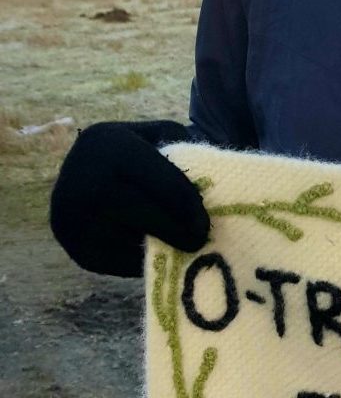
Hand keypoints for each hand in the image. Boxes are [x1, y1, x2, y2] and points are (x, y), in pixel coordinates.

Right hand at [50, 121, 209, 277]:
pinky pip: (114, 261)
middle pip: (141, 213)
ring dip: (159, 246)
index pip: (161, 181)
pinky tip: (156, 253)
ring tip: (181, 245)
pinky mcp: (73, 246)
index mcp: (109, 144)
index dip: (189, 206)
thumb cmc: (139, 151)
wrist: (85, 167)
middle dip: (176, 229)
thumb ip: (186, 154)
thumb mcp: (160, 136)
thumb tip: (212, 191)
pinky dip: (139, 260)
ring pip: (128, 239)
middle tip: (200, 241)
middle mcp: (82, 179)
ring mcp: (71, 216)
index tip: (206, 222)